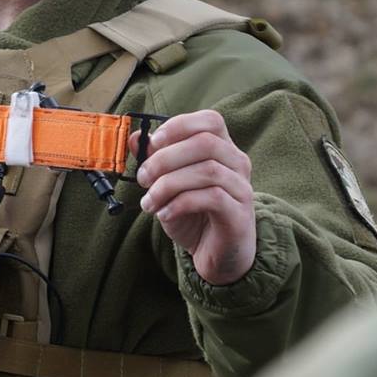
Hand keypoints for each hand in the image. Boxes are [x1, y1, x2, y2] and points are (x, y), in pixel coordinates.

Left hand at [135, 110, 256, 285]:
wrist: (216, 254)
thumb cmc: (194, 215)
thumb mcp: (169, 185)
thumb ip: (155, 160)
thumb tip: (135, 138)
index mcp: (223, 149)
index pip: (210, 121)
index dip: (180, 125)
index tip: (154, 142)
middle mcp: (237, 164)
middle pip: (206, 143)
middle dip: (166, 158)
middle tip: (143, 178)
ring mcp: (241, 188)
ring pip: (207, 170)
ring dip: (168, 184)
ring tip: (149, 202)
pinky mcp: (239, 213)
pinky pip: (211, 197)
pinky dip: (180, 203)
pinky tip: (164, 214)